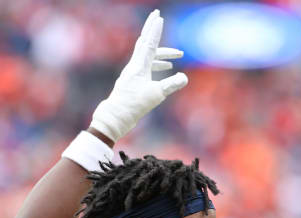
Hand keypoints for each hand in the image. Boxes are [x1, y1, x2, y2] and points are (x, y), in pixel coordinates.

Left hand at [90, 9, 187, 141]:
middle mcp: (134, 67)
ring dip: (162, 55)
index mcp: (139, 66)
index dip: (155, 30)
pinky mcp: (133, 82)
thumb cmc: (133, 106)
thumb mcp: (155, 95)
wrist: (115, 117)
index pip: (149, 43)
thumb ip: (170, 85)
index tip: (158, 17)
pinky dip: (157, 65)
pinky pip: (147, 67)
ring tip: (177, 57)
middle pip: (145, 44)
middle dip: (153, 31)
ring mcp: (132, 74)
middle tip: (158, 18)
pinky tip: (165, 70)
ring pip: (148, 57)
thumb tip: (184, 78)